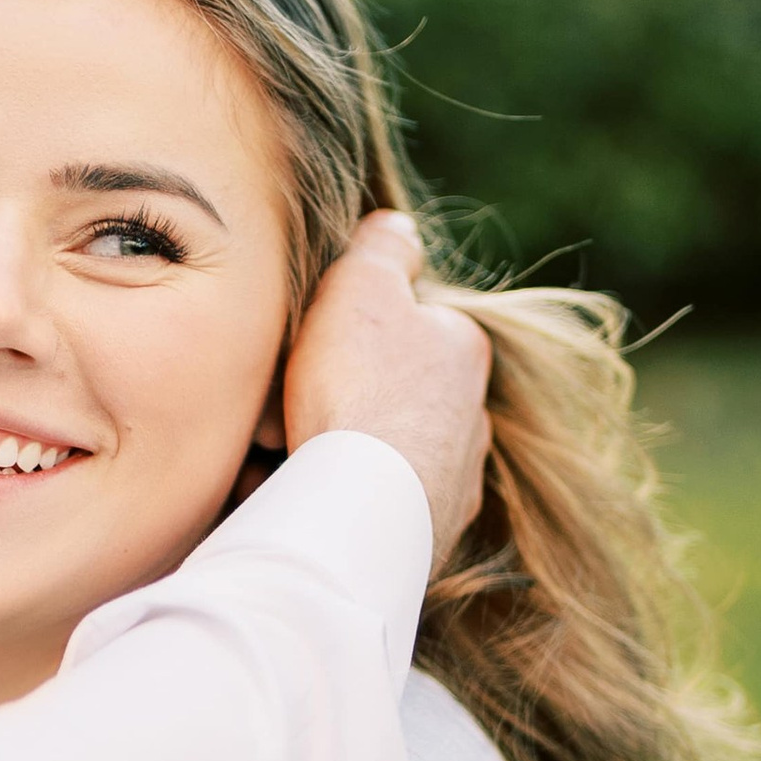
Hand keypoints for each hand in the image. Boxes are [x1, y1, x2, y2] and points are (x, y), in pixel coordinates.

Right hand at [281, 212, 490, 557]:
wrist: (362, 507)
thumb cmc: (360, 390)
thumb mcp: (362, 287)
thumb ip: (382, 248)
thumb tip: (399, 225)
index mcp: (464, 350)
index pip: (412, 320)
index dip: (355, 325)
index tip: (315, 340)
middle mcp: (472, 417)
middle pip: (400, 390)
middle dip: (350, 393)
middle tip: (292, 402)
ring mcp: (457, 482)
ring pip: (392, 451)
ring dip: (348, 448)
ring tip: (288, 454)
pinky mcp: (430, 536)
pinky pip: (379, 504)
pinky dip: (350, 497)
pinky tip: (307, 498)